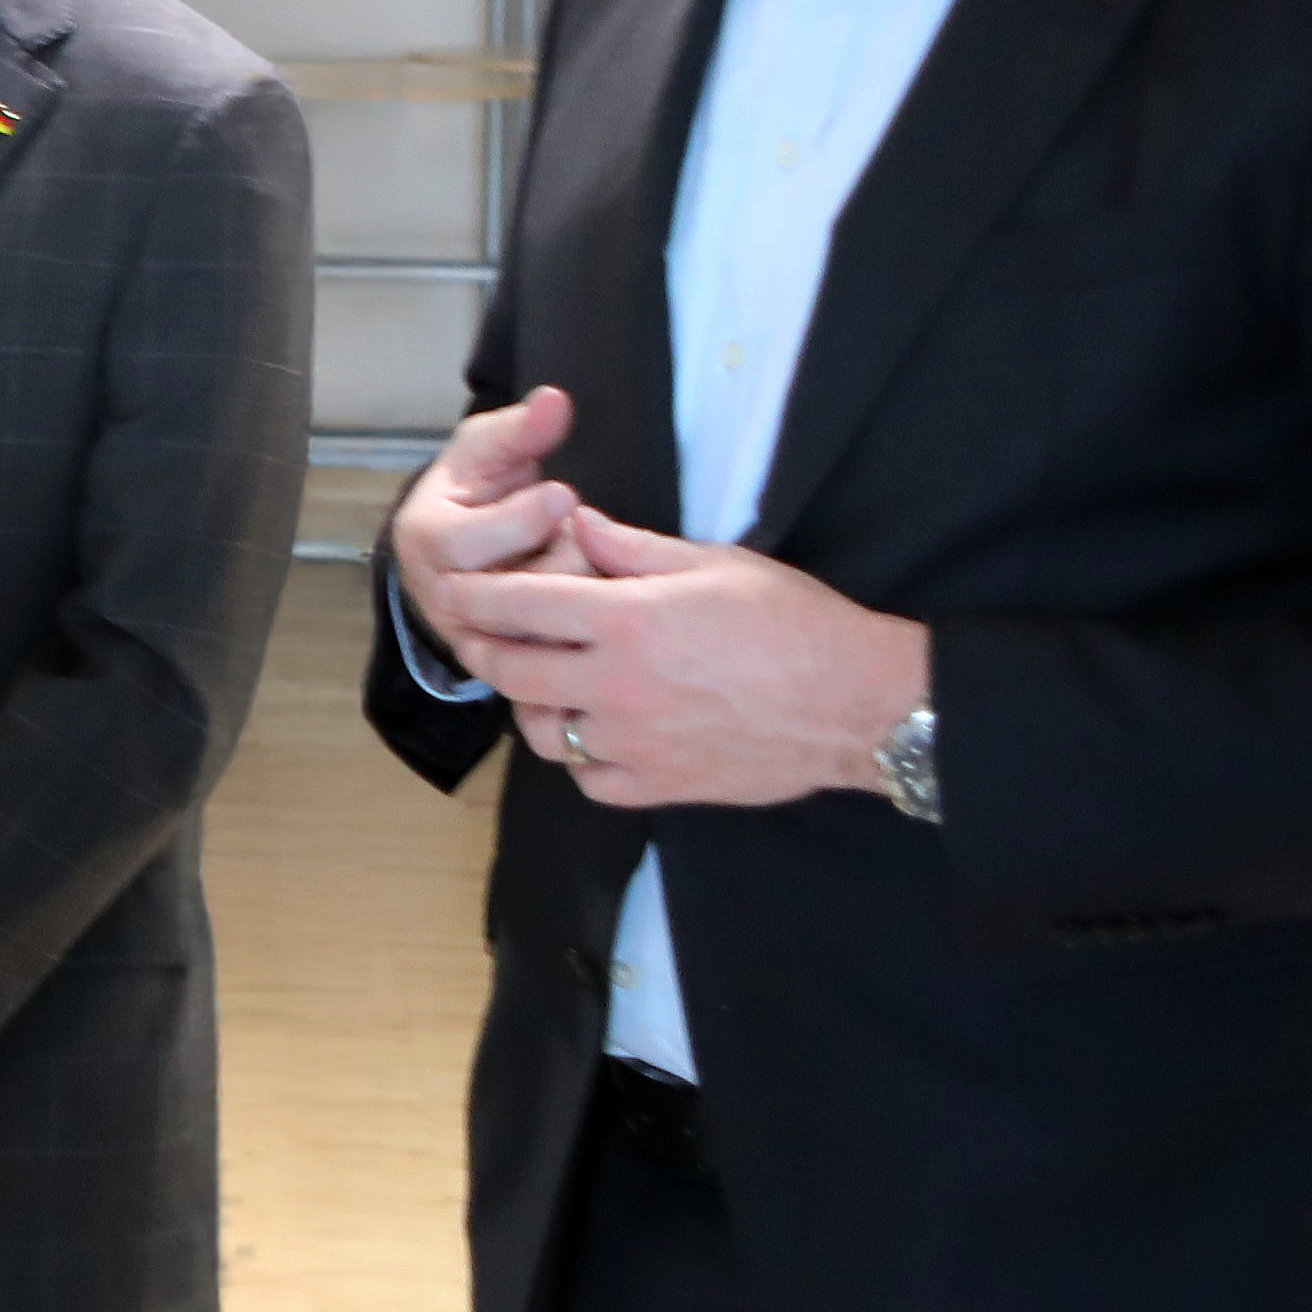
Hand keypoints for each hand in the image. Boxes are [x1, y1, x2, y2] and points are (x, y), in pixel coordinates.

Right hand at [389, 381, 582, 666]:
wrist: (460, 555)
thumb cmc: (472, 494)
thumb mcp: (485, 451)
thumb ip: (519, 430)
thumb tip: (554, 401)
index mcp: (421, 540)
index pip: (466, 542)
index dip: (521, 517)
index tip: (563, 492)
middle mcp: (440, 597)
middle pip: (513, 588)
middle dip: (559, 554)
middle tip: (574, 528)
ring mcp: (474, 637)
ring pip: (543, 624)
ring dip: (575, 584)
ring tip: (573, 555)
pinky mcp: (507, 666)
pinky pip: (559, 652)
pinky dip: (583, 618)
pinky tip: (588, 588)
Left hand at [430, 502, 931, 812]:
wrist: (856, 704)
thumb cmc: (794, 624)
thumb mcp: (714, 563)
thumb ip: (633, 548)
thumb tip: (579, 525)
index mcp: (626, 620)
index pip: (519, 603)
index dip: (476, 594)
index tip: (454, 588)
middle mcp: (616, 685)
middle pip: (511, 671)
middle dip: (483, 649)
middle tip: (480, 637)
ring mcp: (633, 743)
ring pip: (541, 733)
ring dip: (532, 706)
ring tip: (544, 684)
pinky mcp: (658, 786)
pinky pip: (589, 780)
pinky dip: (580, 759)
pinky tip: (594, 734)